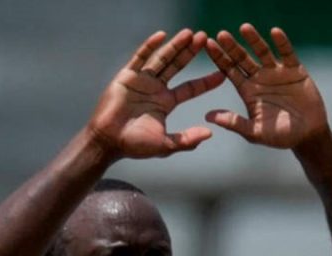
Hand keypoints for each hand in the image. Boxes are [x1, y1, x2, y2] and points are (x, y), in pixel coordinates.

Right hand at [86, 29, 225, 159]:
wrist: (108, 142)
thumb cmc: (135, 145)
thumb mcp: (166, 145)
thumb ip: (186, 139)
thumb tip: (210, 133)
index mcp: (166, 102)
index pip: (191, 88)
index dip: (207, 80)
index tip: (223, 72)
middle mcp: (155, 88)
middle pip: (178, 66)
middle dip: (191, 52)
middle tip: (206, 38)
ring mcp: (141, 80)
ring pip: (162, 58)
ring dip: (175, 45)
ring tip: (190, 33)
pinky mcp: (126, 76)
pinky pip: (140, 58)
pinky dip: (150, 46)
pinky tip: (162, 35)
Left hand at [204, 25, 327, 148]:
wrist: (308, 135)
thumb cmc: (280, 137)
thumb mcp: (255, 132)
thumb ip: (234, 123)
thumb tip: (208, 117)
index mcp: (247, 90)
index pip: (229, 70)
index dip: (219, 57)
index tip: (208, 45)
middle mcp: (259, 78)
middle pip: (242, 58)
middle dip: (232, 47)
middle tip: (221, 35)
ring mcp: (277, 72)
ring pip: (262, 52)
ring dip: (254, 40)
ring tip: (244, 28)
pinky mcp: (295, 70)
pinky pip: (287, 53)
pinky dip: (282, 43)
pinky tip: (275, 32)